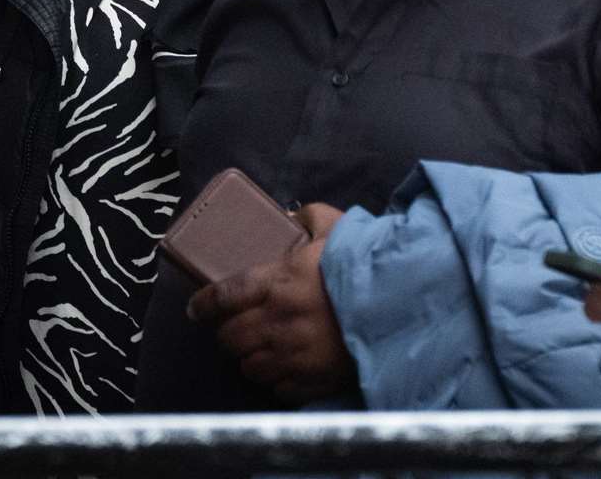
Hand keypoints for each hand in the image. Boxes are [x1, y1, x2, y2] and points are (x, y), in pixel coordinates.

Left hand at [186, 202, 351, 403]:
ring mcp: (294, 355)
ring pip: (248, 366)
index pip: (224, 296)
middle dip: (226, 333)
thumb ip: (307, 216)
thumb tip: (288, 214)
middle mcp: (278, 322)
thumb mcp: (336, 226)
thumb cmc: (366, 263)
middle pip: (230, 337)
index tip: (195, 308)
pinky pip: (277, 387)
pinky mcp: (313, 380)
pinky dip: (274, 379)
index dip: (204, 304)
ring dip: (247, 357)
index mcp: (278, 282)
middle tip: (232, 327)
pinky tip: (281, 367)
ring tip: (255, 349)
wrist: (404, 304)